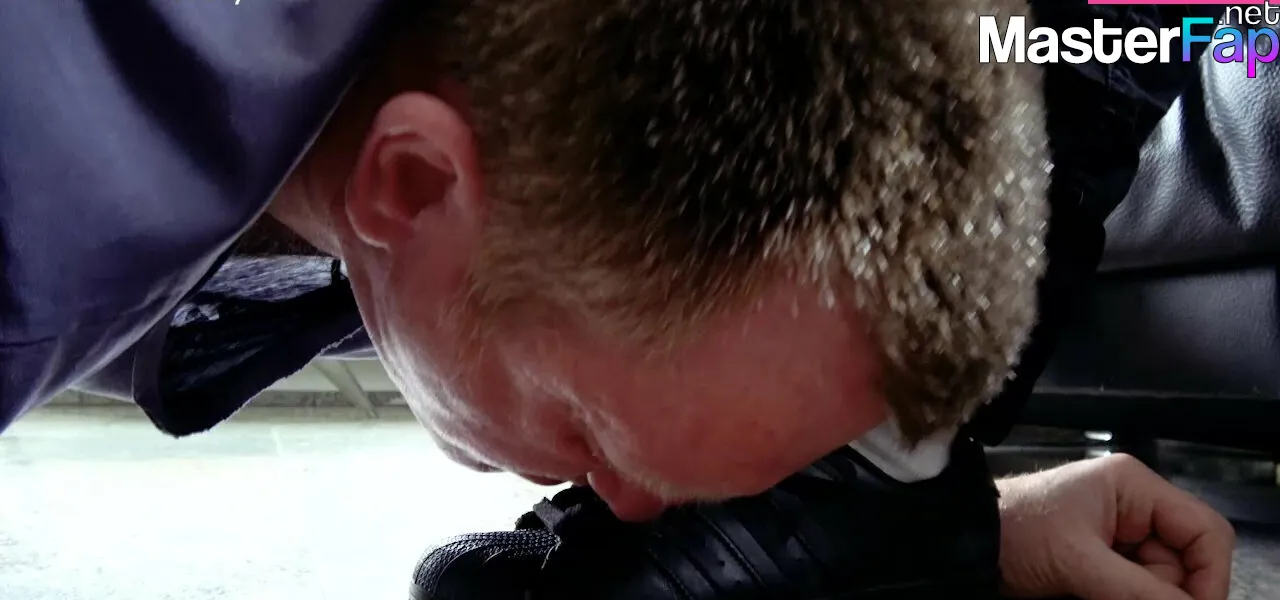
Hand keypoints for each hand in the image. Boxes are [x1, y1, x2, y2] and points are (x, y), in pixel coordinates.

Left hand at [996, 454, 1234, 599]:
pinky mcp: (1099, 563)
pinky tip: (1089, 596)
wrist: (958, 542)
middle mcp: (1133, 508)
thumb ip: (1137, 590)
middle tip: (1121, 599)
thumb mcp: (1077, 561)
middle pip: (1185, 564)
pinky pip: (1132, 590)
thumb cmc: (1011, 532)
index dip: (1210, 577)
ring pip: (1158, 584)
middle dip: (1166, 592)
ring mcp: (1116, 537)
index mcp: (1134, 487)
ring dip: (1138, 598)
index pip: (1205, 531)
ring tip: (1090, 592)